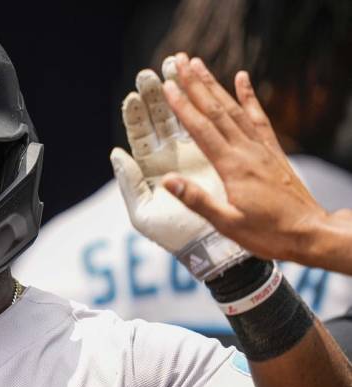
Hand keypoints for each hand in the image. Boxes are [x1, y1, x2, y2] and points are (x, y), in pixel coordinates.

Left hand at [111, 58, 247, 279]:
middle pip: (161, 117)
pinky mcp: (219, 155)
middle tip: (152, 72)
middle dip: (156, 93)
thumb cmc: (176, 235)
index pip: (140, 134)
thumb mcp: (143, 213)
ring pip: (186, 114)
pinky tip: (210, 86)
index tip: (133, 96)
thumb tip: (116, 154)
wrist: (214, 249)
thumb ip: (129, 184)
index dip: (136, 114)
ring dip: (181, 91)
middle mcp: (172, 155)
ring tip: (177, 66)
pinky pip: (214, 125)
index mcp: (152, 167)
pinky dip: (212, 106)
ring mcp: (196, 152)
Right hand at [159, 53, 329, 265]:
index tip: (168, 86)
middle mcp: (247, 151)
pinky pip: (258, 117)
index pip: (201, 130)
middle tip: (178, 61)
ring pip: (234, 109)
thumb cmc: (268, 233)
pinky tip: (242, 78)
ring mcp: (261, 148)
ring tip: (199, 64)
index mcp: (232, 167)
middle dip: (195, 84)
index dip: (183, 107)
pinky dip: (249, 96)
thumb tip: (168, 181)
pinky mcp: (273, 151)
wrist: (310, 233)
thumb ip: (197, 201)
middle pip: (216, 110)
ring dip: (215, 85)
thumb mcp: (228, 224)